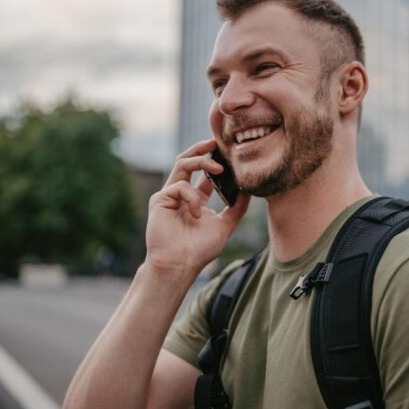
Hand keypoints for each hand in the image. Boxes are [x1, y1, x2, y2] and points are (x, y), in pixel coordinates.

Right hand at [144, 139, 249, 278]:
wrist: (180, 265)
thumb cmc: (199, 250)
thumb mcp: (225, 226)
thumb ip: (236, 208)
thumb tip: (249, 191)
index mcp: (196, 199)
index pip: (204, 173)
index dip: (215, 161)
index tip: (230, 154)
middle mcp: (181, 194)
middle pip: (189, 161)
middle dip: (202, 149)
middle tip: (217, 143)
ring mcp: (169, 196)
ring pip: (181, 164)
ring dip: (200, 160)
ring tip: (218, 168)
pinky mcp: (159, 200)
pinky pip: (179, 186)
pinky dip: (192, 197)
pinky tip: (198, 214)